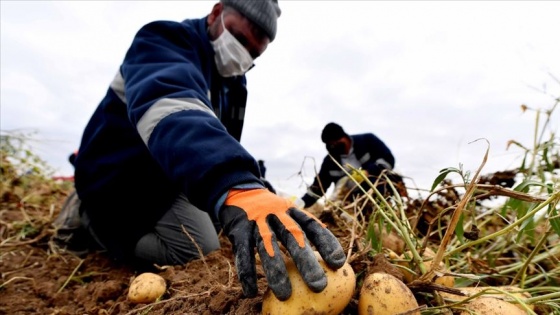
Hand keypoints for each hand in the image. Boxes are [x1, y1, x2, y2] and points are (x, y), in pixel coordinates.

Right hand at [219, 188, 345, 300]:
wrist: (237, 192)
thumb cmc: (269, 210)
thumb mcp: (287, 211)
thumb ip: (304, 227)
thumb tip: (329, 251)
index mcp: (291, 211)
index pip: (312, 226)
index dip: (326, 243)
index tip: (338, 264)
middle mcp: (276, 215)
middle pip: (293, 238)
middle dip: (306, 262)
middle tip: (319, 286)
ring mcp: (257, 222)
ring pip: (268, 248)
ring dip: (276, 272)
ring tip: (285, 295)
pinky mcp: (238, 231)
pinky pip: (243, 253)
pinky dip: (247, 273)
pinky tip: (251, 292)